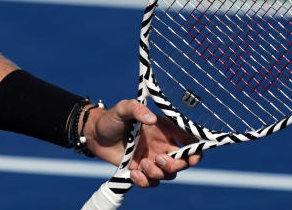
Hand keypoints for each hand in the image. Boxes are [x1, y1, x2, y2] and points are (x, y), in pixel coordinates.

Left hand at [82, 99, 201, 187]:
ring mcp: (152, 159)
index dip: (197, 149)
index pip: (189, 140)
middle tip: (158, 159)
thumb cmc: (111, 118)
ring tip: (141, 163)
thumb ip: (136, 109)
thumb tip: (151, 119)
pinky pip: (152, 182)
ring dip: (157, 173)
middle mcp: (162, 146)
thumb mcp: (123, 109)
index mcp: (164, 129)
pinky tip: (133, 173)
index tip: (193, 156)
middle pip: (183, 162)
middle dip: (176, 165)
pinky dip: (145, 181)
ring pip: (168, 174)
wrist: (95, 134)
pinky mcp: (141, 171)